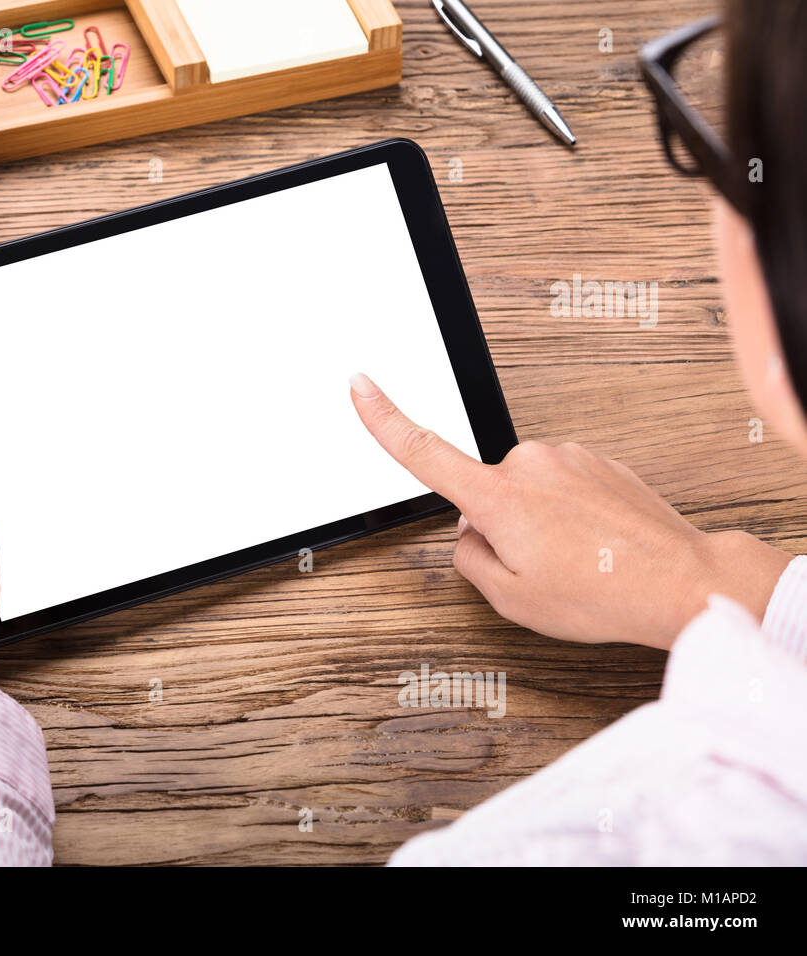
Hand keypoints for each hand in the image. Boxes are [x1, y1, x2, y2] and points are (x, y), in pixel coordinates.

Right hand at [348, 373, 790, 649]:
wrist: (681, 581)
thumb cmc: (602, 592)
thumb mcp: (511, 597)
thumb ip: (470, 559)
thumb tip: (471, 534)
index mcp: (497, 496)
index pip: (422, 451)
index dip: (383, 418)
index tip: (360, 385)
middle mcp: (528, 463)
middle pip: (483, 492)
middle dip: (500, 527)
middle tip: (540, 567)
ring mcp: (566, 457)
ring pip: (524, 492)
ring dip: (539, 522)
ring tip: (576, 560)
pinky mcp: (596, 460)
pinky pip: (561, 488)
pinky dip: (569, 516)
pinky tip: (595, 545)